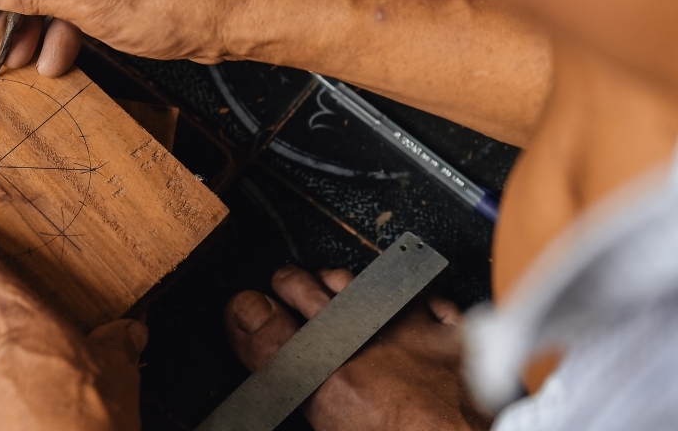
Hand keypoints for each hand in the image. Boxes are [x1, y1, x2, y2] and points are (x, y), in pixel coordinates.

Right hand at [225, 265, 490, 430]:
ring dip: (336, 285)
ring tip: (330, 291)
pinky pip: (421, 296)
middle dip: (285, 286)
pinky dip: (408, 300)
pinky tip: (402, 307)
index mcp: (325, 382)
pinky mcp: (452, 333)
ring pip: (354, 280)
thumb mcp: (335, 427)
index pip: (263, 330)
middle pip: (301, 287)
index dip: (244, 315)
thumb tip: (281, 385)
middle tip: (281, 293)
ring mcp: (407, 330)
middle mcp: (361, 344)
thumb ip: (298, 395)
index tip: (242, 313)